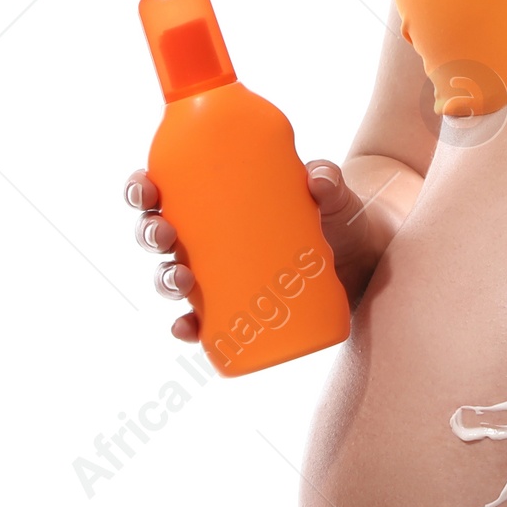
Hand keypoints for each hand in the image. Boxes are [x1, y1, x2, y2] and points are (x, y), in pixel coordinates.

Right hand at [124, 158, 380, 338]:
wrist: (364, 257)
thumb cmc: (335, 215)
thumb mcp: (332, 195)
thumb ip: (329, 180)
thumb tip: (317, 178)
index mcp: (216, 199)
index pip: (166, 189)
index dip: (142, 189)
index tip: (146, 188)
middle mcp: (209, 237)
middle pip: (159, 234)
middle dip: (149, 235)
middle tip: (164, 235)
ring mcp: (220, 274)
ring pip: (172, 277)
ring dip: (164, 280)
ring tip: (180, 278)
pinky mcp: (237, 307)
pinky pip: (199, 322)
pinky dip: (187, 327)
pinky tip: (185, 327)